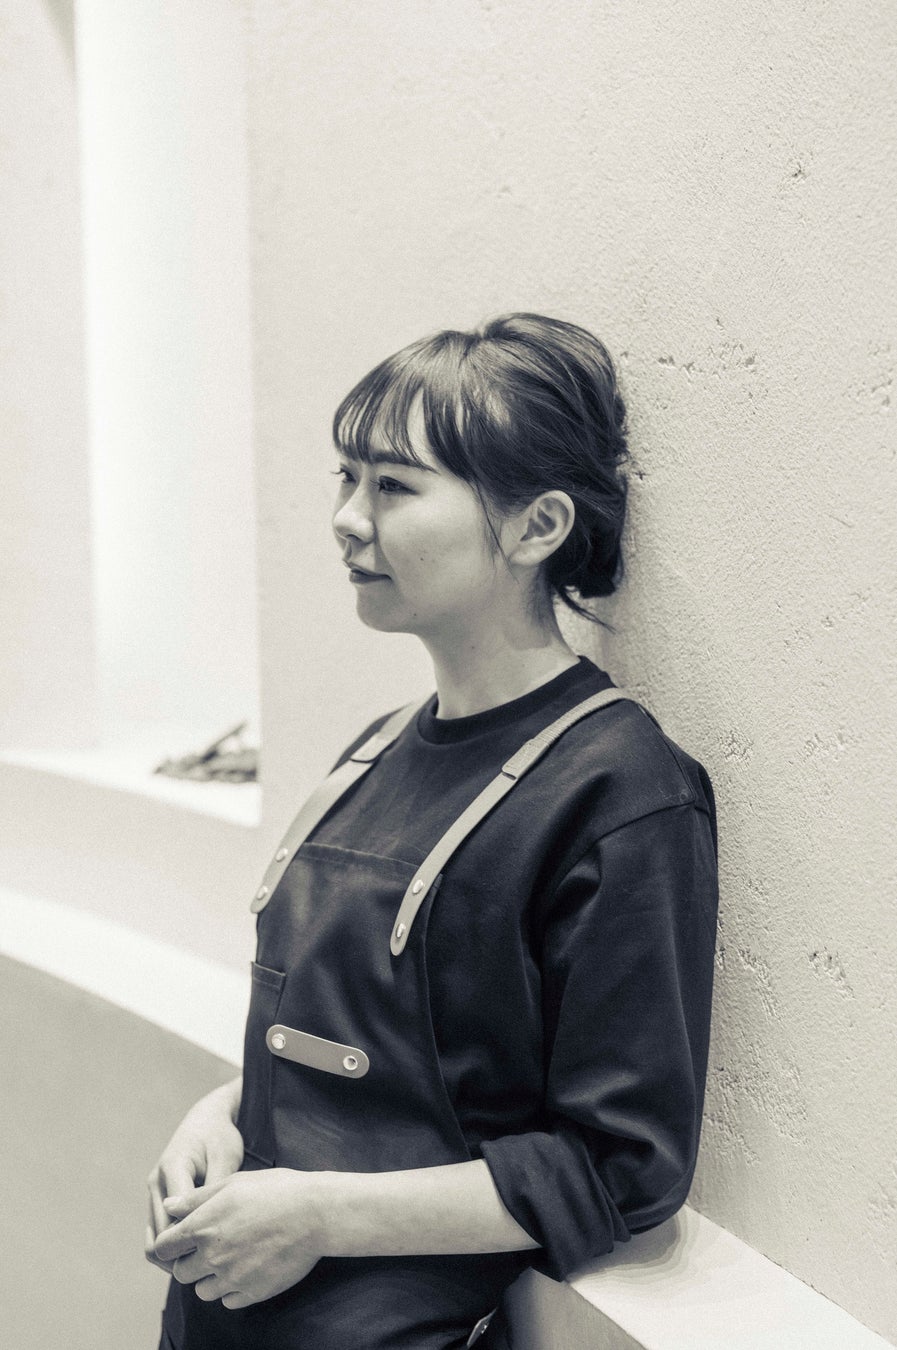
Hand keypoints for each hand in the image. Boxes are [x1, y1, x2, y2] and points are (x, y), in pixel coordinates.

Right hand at [146, 1080, 243, 1273]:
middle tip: (212, 1271)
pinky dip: (170, 1249)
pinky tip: (195, 1255)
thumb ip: (216, 1191)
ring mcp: (153, 1193)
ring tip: (203, 1266)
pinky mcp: (157, 1201)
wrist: (206, 1120)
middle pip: (158, 1237)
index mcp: (172, 1169)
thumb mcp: (225, 1158)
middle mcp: (156, 1183)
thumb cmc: (220, 1137)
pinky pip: (156, 1235)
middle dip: (181, 1257)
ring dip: (173, 1257)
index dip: (192, 1243)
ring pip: (153, 1241)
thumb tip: (214, 1227)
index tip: (218, 1256)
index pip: (175, 1220)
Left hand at [153, 1169, 324, 1307]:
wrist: (315, 1213)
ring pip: (203, 1291)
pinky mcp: (252, 1293)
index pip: (163, 1248)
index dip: (170, 1243)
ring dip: (210, 1277)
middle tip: (212, 1245)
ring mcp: (232, 1278)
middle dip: (190, 1261)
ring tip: (232, 1257)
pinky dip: (233, 1289)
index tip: (182, 1239)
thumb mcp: (233, 1183)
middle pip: (181, 1273)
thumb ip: (195, 1198)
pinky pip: (228, 1301)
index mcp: (202, 1226)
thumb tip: (169, 1205)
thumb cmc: (275, 1190)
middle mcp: (212, 1256)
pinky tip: (248, 1268)